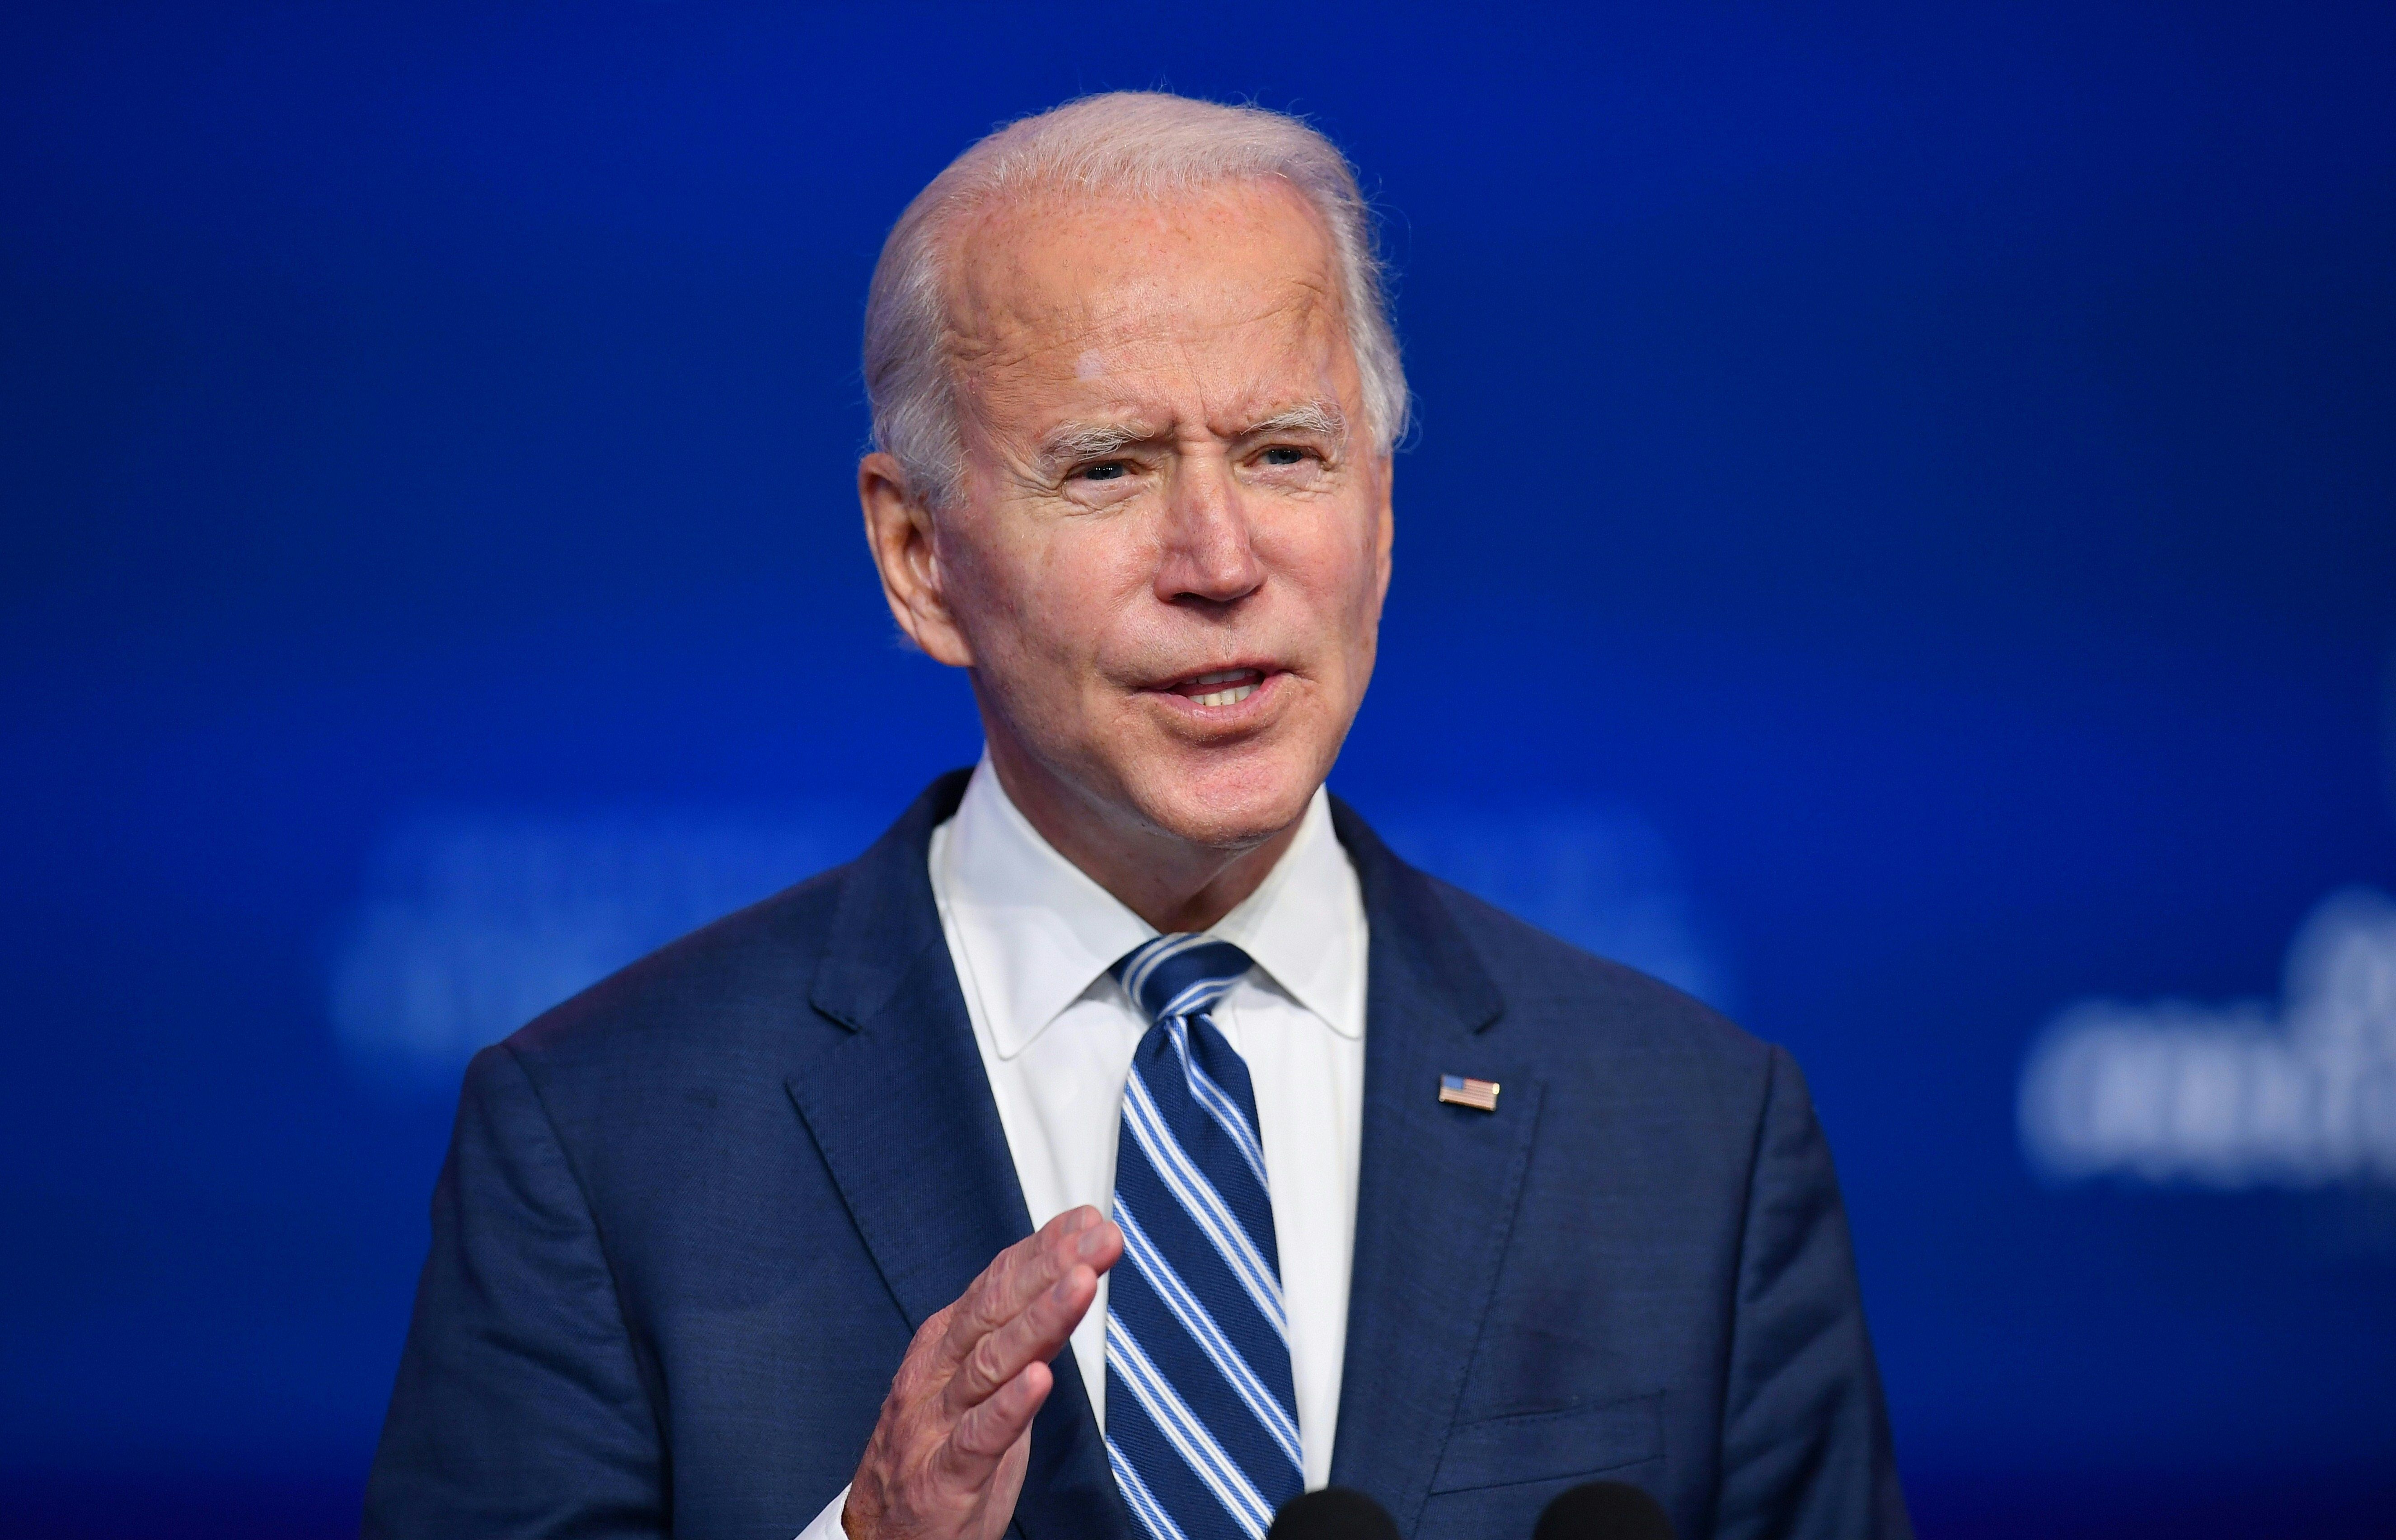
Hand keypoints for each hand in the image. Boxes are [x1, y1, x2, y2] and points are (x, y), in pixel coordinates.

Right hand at [842, 1205, 1122, 1539]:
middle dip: (1052, 1268)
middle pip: (996, 1311)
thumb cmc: (936, 1453)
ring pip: (990, 1364)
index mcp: (944, 1345)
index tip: (1090, 1219)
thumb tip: (1068, 1269)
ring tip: (1081, 1283)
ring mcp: (934, 1425)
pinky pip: (977, 1440)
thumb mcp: (979, 1383)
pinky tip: (1039, 1379)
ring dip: (1039, 1320)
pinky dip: (1009, 1409)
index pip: (997, 1283)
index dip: (1045, 1249)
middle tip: (1101, 1237)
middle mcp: (935, 1375)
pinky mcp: (941, 1480)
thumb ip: (1019, 1331)